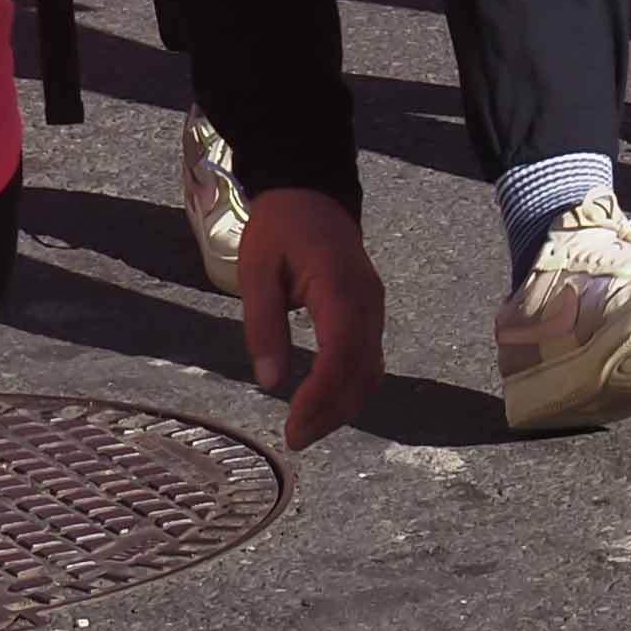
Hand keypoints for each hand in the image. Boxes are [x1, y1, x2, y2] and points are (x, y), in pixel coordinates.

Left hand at [229, 186, 384, 449]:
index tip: (293, 426)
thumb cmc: (280, 228)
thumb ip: (263, 324)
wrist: (312, 192)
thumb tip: (269, 381)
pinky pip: (369, 358)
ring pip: (371, 368)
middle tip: (295, 438)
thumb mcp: (257, 270)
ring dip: (343, 405)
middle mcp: (367, 300)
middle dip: (331, 410)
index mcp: (338, 286)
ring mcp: (374, 306)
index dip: (322, 394)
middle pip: (362, 368)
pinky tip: (323, 402)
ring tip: (306, 428)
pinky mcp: (370, 311)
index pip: (341, 350)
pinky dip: (350, 387)